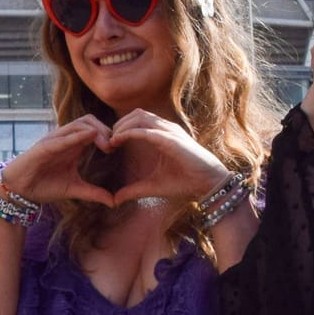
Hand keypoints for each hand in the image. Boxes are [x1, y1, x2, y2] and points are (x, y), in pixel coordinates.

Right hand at [0, 117, 116, 206]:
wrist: (20, 190)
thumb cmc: (44, 185)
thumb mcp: (74, 189)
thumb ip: (94, 193)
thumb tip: (114, 202)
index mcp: (73, 145)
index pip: (95, 129)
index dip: (109, 135)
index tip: (119, 150)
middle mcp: (65, 139)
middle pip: (89, 120)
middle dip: (105, 130)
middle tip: (114, 146)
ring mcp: (54, 141)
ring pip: (78, 124)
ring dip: (95, 131)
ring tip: (107, 144)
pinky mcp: (43, 147)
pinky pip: (62, 138)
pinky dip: (76, 136)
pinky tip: (90, 137)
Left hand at [104, 109, 231, 205]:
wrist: (208, 185)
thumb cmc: (185, 183)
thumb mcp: (152, 186)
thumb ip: (133, 190)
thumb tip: (115, 200)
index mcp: (163, 135)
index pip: (137, 121)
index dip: (120, 129)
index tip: (108, 144)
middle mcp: (166, 128)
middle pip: (136, 114)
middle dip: (117, 125)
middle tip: (105, 141)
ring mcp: (169, 131)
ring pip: (139, 117)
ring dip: (121, 126)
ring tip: (110, 141)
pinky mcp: (171, 139)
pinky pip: (146, 130)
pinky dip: (129, 133)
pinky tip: (117, 141)